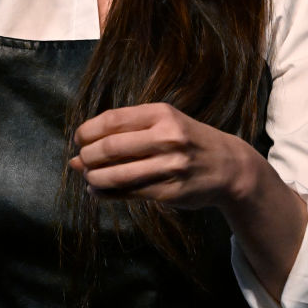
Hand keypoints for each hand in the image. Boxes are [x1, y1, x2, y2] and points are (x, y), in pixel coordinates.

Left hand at [69, 103, 253, 208]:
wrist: (229, 166)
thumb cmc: (187, 140)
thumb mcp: (164, 123)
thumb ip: (125, 132)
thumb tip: (78, 152)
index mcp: (161, 114)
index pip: (112, 120)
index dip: (88, 131)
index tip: (79, 139)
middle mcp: (167, 137)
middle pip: (110, 147)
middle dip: (87, 156)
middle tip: (81, 160)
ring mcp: (170, 166)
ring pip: (117, 174)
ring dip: (93, 178)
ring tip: (88, 177)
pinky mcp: (170, 192)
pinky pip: (129, 193)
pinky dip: (106, 193)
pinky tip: (97, 191)